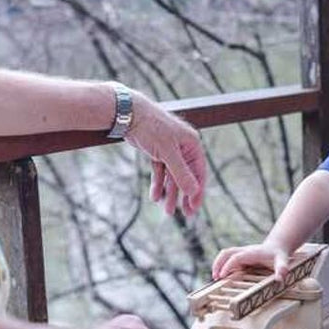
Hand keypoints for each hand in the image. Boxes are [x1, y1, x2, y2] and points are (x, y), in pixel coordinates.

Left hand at [125, 93, 205, 216]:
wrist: (130, 114)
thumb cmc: (151, 128)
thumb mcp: (167, 153)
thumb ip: (181, 173)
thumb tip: (193, 191)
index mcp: (192, 144)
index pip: (199, 172)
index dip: (197, 191)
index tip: (193, 208)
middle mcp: (183, 147)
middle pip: (187, 176)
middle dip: (184, 195)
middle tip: (186, 214)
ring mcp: (170, 150)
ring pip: (172, 176)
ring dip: (170, 193)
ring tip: (167, 211)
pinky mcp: (157, 151)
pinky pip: (161, 171)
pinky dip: (158, 183)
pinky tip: (154, 197)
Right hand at [211, 240, 291, 281]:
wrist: (277, 246)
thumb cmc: (279, 255)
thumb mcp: (282, 261)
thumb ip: (282, 268)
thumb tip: (280, 278)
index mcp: (252, 253)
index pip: (236, 257)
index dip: (228, 266)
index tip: (222, 276)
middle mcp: (244, 251)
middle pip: (226, 253)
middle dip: (218, 263)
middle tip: (215, 277)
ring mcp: (241, 253)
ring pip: (225, 254)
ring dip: (218, 264)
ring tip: (215, 278)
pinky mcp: (240, 256)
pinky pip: (227, 258)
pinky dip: (222, 265)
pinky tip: (223, 277)